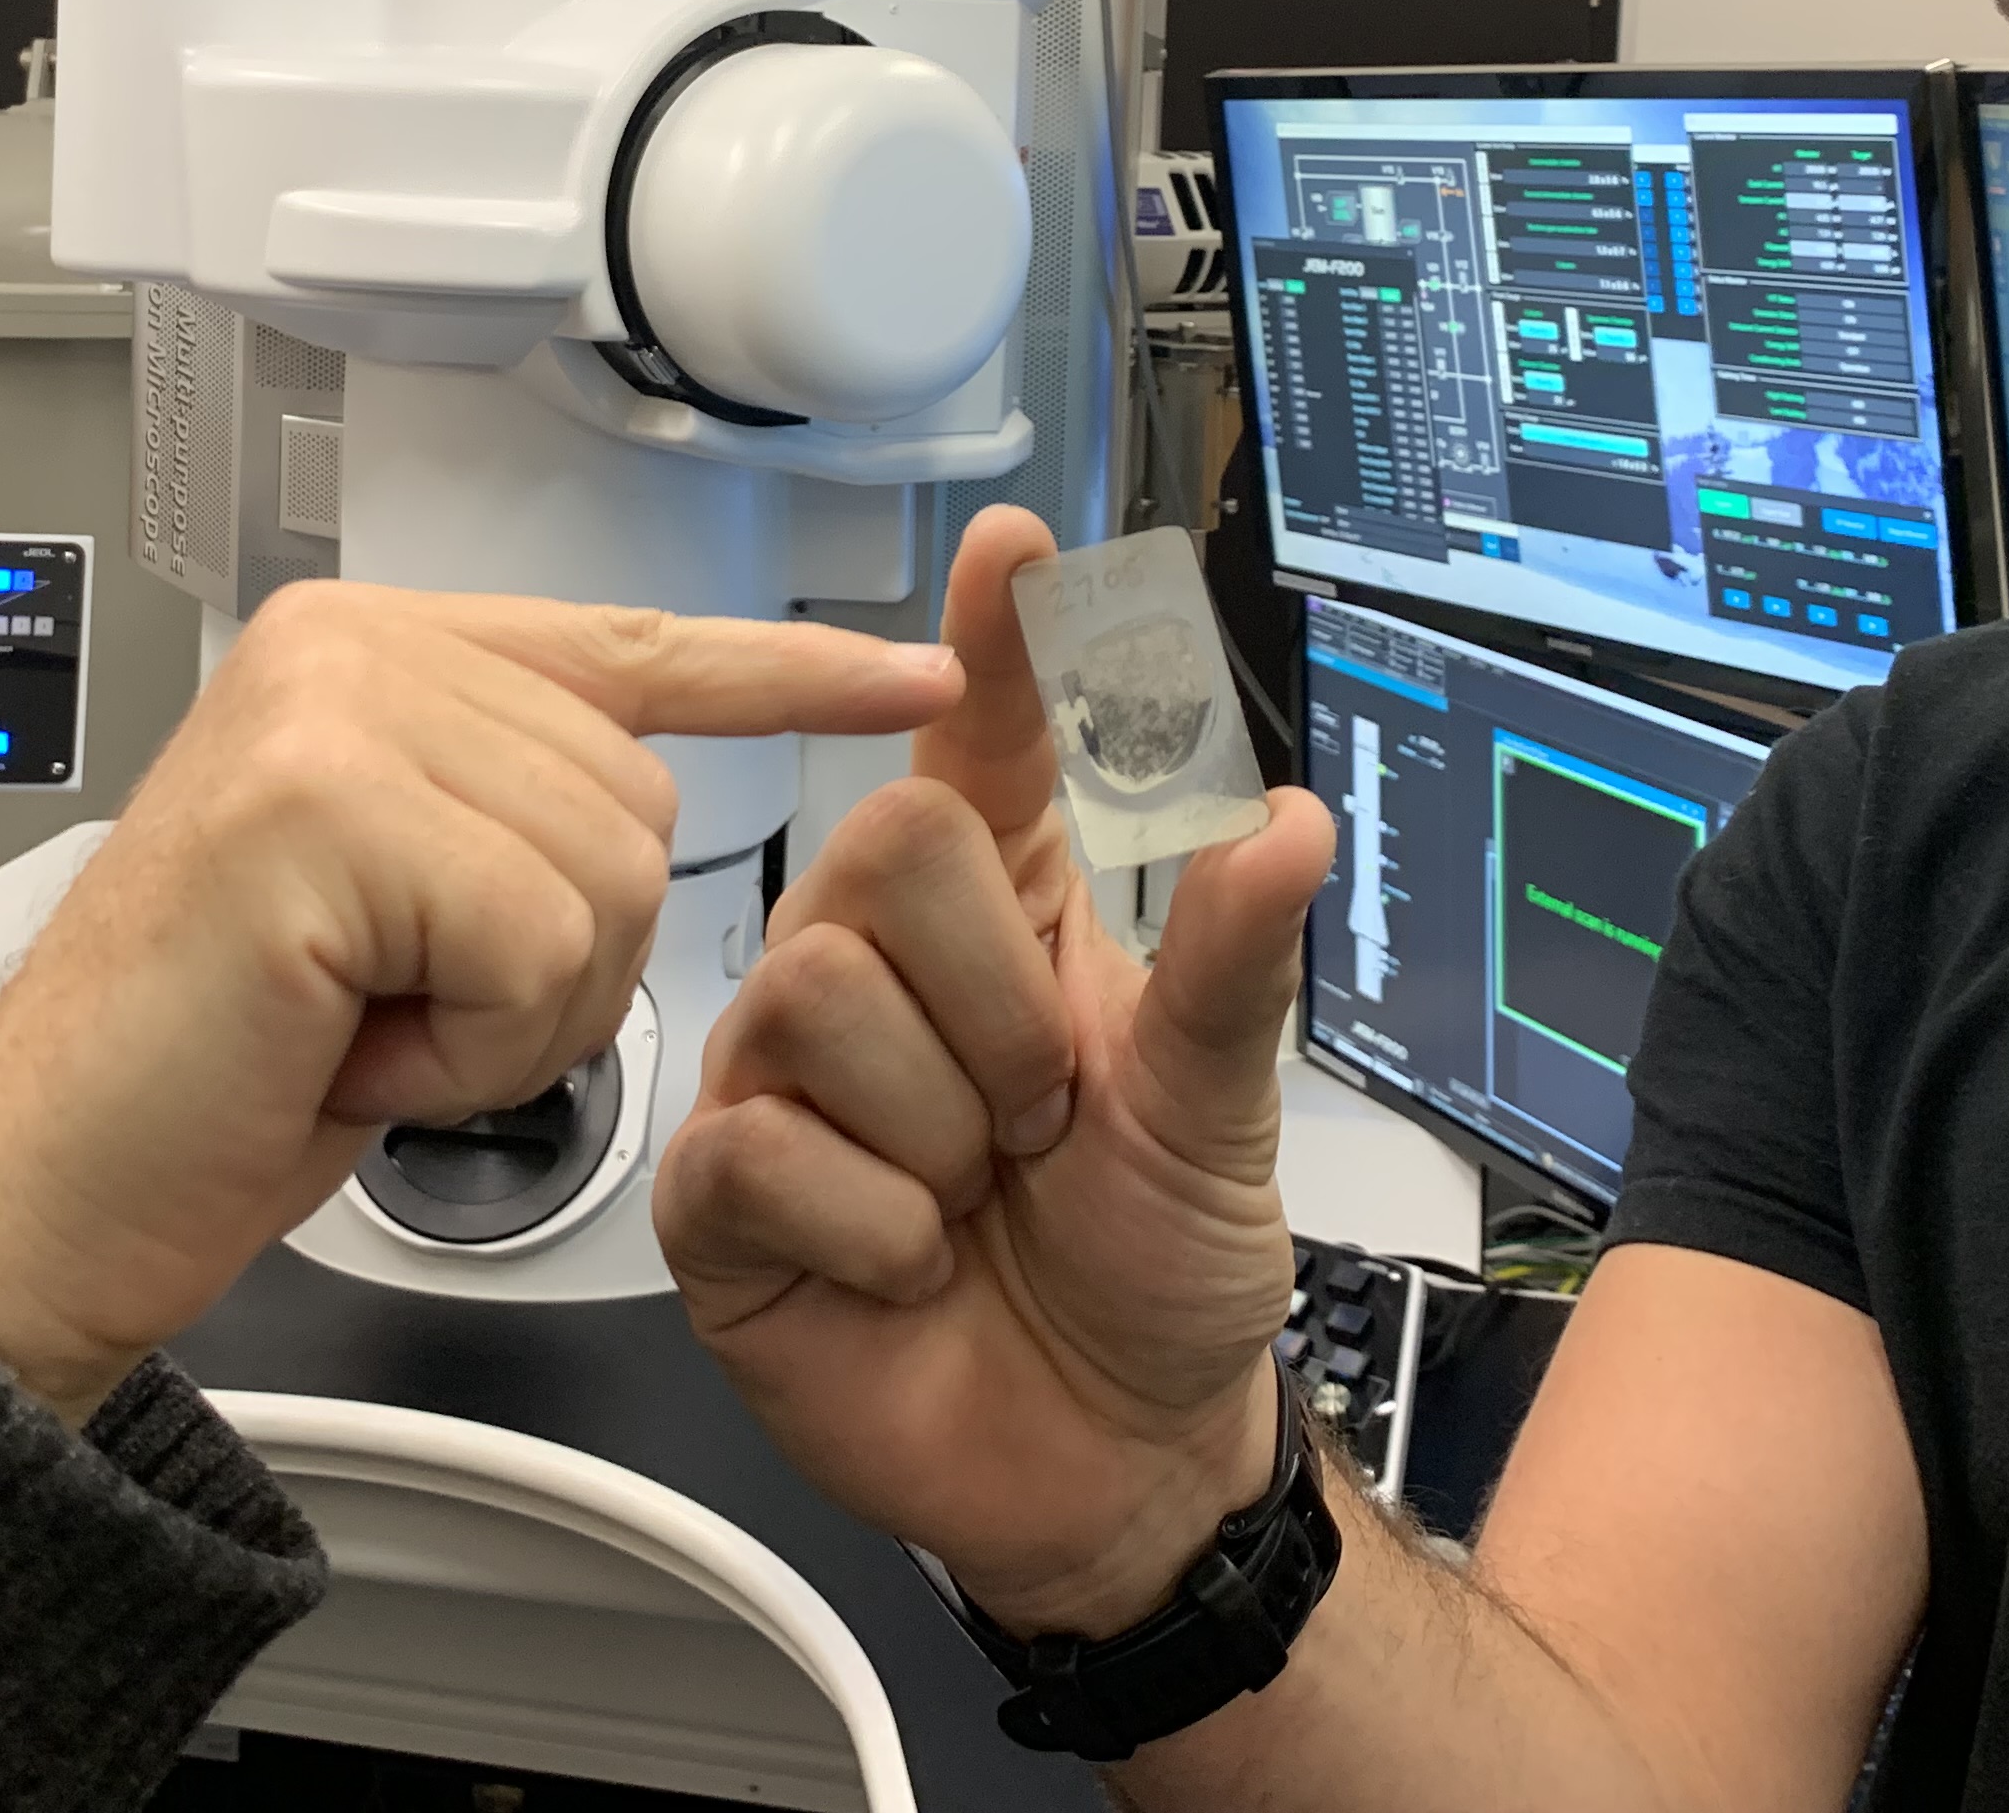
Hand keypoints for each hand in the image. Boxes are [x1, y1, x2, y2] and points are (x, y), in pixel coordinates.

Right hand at [0, 579, 964, 1418]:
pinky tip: (356, 1054)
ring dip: (516, 1010)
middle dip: (557, 958)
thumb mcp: (391, 905)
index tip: (922, 677)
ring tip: (366, 1028)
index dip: (784, 672)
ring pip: (605, 873)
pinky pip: (535, 943)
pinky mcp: (323, 808)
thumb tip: (651, 772)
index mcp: (369, 649)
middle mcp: (348, 647)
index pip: (629, 645)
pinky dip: (474, 1045)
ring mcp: (328, 713)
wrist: (45, 1196)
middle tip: (394, 1012)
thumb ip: (499, 802)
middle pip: (637, 800)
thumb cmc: (215, 1074)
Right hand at [654, 509, 1339, 1635]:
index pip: (983, 747)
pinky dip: (874, 1227)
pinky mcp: (725, 1195)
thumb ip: (1233, 964)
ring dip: (941, 1127)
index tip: (1018, 546)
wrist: (1112, 1462)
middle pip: (883, 846)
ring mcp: (786, 1075)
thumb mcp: (1223, 1116)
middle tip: (1038, 1114)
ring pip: (818, 996)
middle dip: (994, 998)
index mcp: (1007, 916)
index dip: (993, 645)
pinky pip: (764, 1148)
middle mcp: (878, 968)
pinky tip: (907, 1264)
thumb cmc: (1157, 1270)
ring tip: (972, 1196)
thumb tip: (1283, 818)